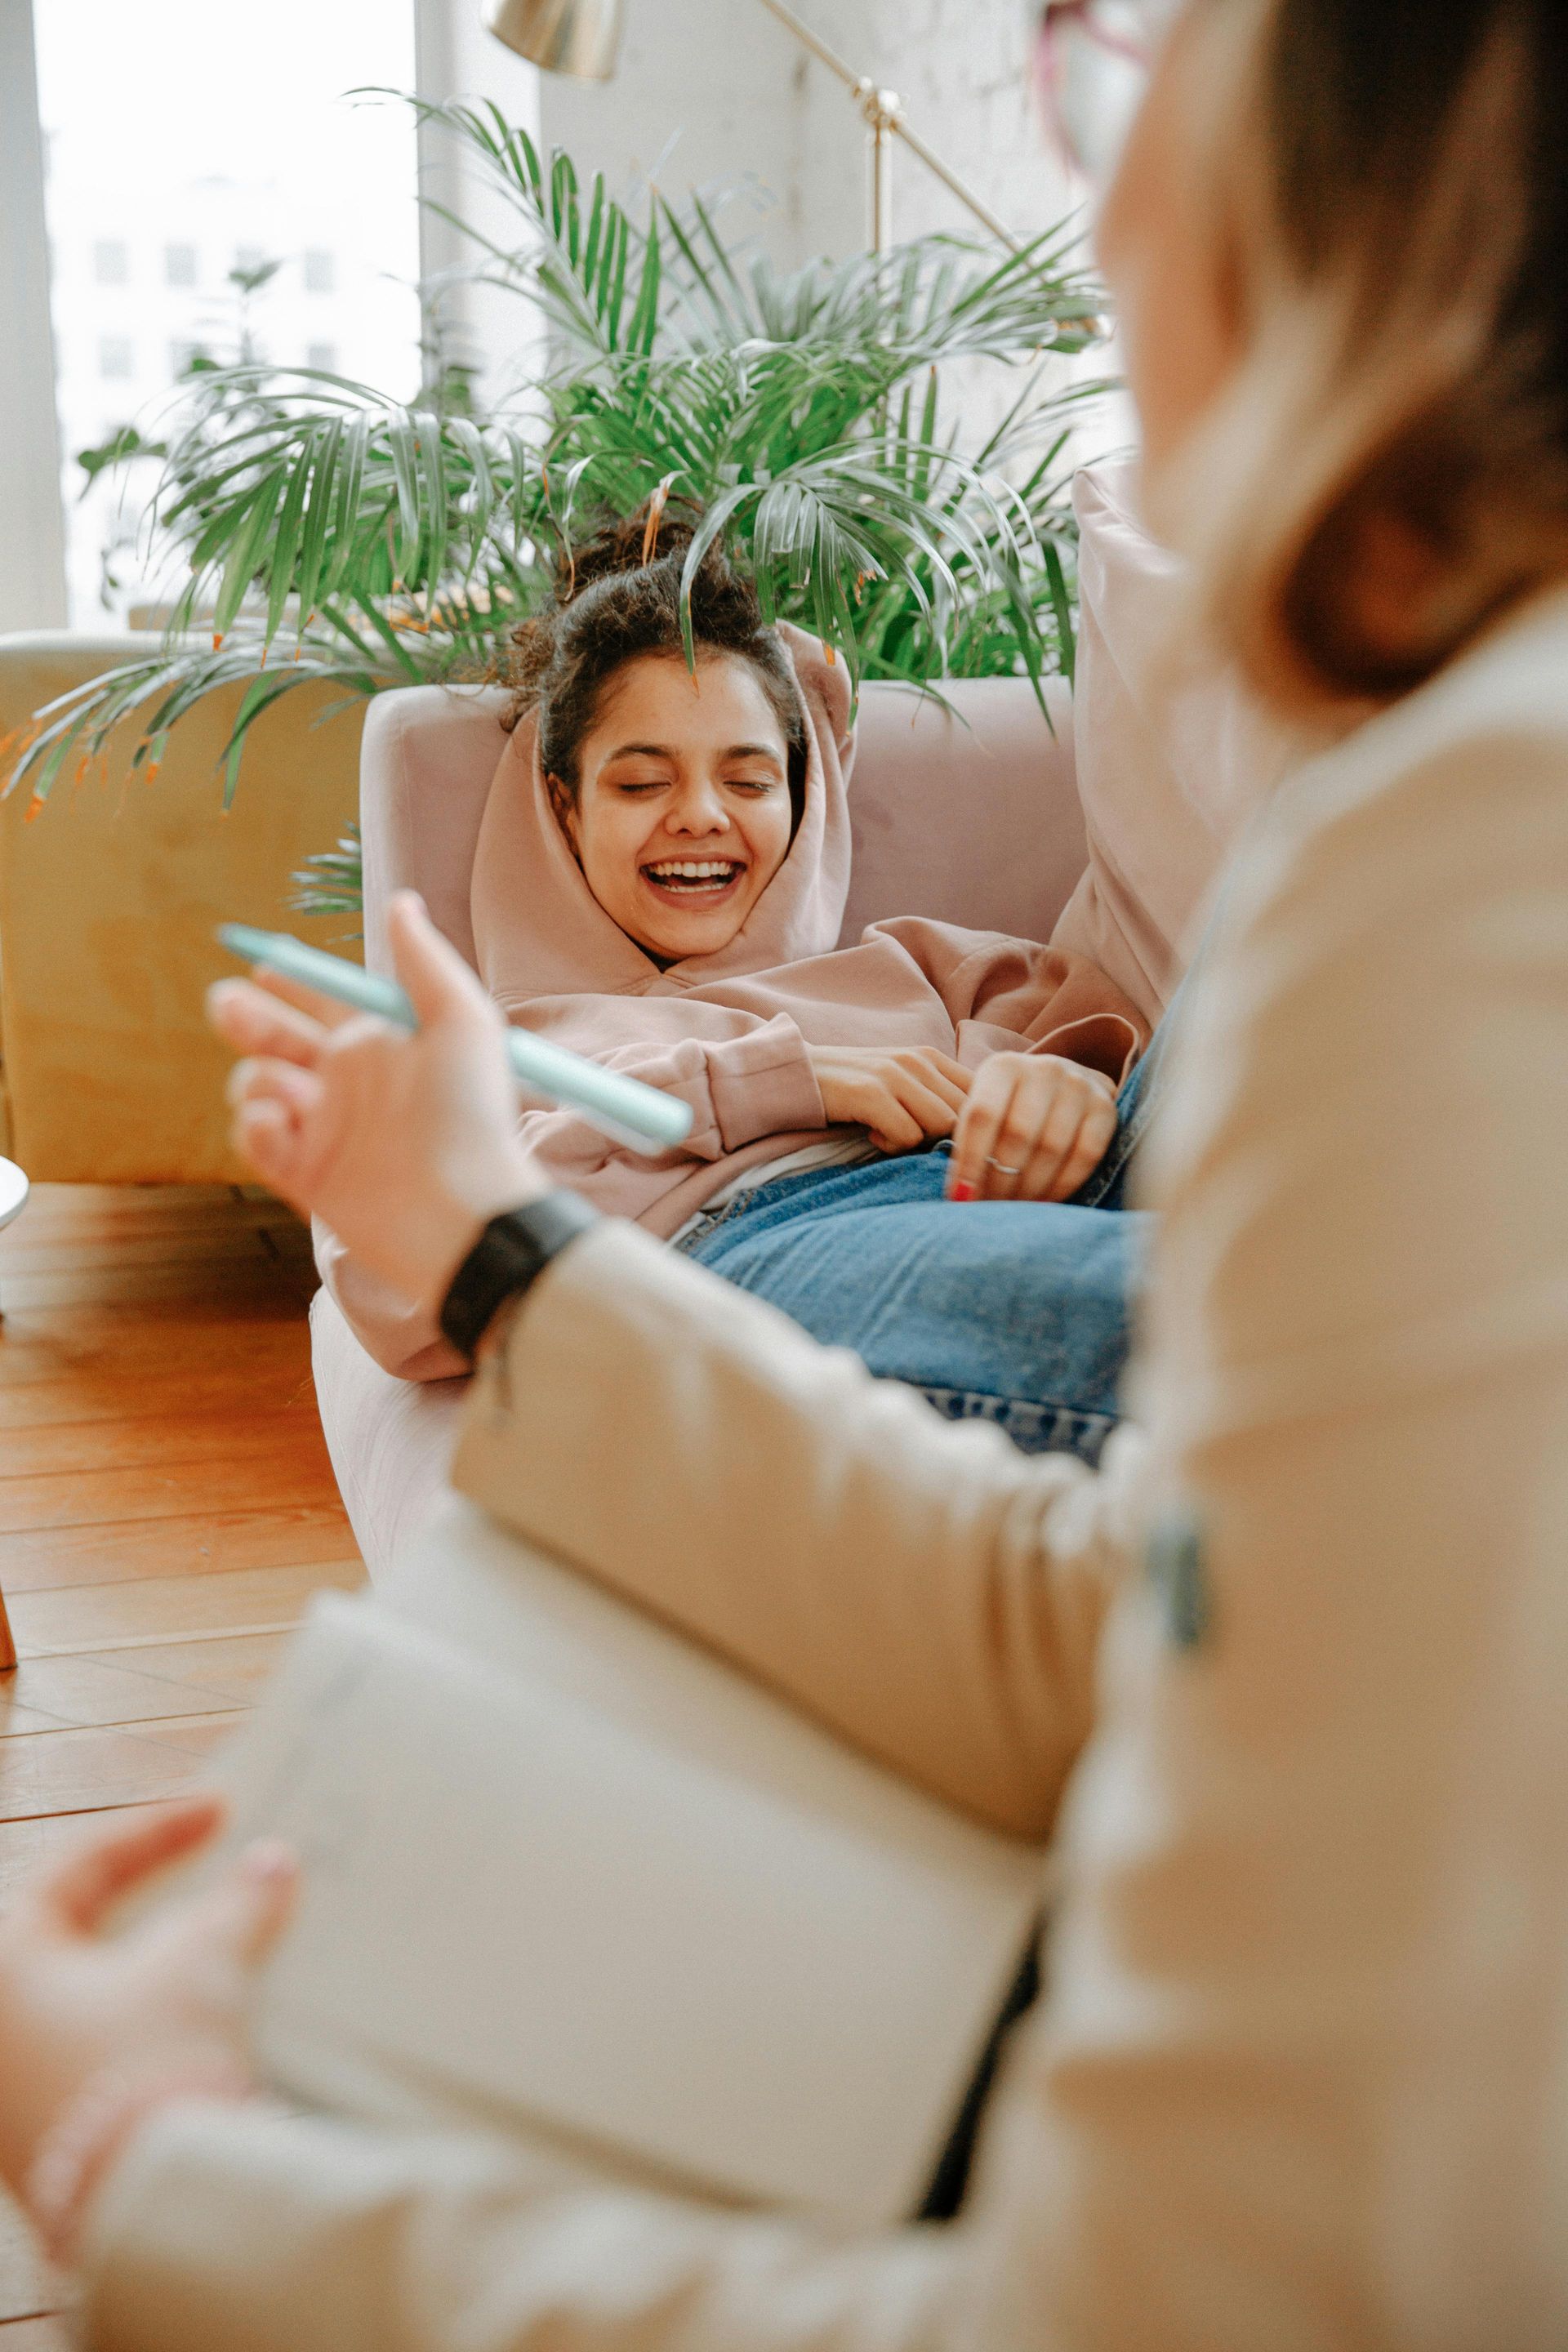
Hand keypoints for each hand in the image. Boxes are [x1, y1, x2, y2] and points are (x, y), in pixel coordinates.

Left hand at [0, 1800, 294, 2198]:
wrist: (154, 2203)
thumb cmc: (151, 2063)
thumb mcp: (202, 1964)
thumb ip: (237, 1904)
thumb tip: (271, 1864)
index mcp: (4, 1961)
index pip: (80, 1866)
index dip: (158, 1830)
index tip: (219, 1810)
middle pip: (75, 1931)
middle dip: (150, 1899)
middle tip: (209, 1873)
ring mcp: (10, 2087)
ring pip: (85, 1995)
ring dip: (152, 1963)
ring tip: (220, 1942)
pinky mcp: (45, 2136)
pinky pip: (94, 2049)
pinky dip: (143, 2019)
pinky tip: (200, 2015)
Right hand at [209, 891, 545, 1313]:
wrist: (465, 1214)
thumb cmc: (473, 1116)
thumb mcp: (463, 1022)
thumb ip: (424, 961)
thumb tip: (401, 902)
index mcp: (381, 1046)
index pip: (324, 1002)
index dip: (291, 981)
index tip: (261, 962)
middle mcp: (349, 1086)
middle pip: (277, 1040)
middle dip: (246, 1018)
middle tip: (226, 1004)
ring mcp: (324, 1132)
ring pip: (258, 1088)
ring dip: (259, 1080)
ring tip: (292, 1095)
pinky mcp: (305, 1177)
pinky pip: (256, 1139)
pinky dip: (258, 1127)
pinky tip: (282, 1126)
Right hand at [807, 1044, 971, 1153]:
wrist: (797, 1075)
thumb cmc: (852, 1087)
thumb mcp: (901, 1083)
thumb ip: (936, 1097)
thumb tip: (976, 1133)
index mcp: (930, 1057)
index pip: (982, 1093)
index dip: (974, 1124)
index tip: (947, 1141)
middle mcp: (917, 1060)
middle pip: (967, 1114)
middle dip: (947, 1138)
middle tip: (916, 1143)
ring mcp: (894, 1074)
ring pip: (942, 1125)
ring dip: (920, 1141)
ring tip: (893, 1136)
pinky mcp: (871, 1093)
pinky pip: (908, 1135)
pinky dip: (894, 1146)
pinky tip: (874, 1136)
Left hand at [946, 1051, 1118, 1202]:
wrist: (1066, 1085)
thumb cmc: (1014, 1106)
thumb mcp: (987, 1108)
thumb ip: (971, 1141)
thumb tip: (960, 1195)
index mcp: (1004, 1066)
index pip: (982, 1115)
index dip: (970, 1161)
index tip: (961, 1197)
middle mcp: (1044, 1069)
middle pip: (1018, 1134)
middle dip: (1001, 1180)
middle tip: (990, 1208)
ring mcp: (1079, 1086)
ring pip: (1052, 1148)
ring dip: (1029, 1188)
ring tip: (1014, 1208)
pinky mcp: (1106, 1108)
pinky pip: (1085, 1156)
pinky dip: (1062, 1186)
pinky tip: (1044, 1201)